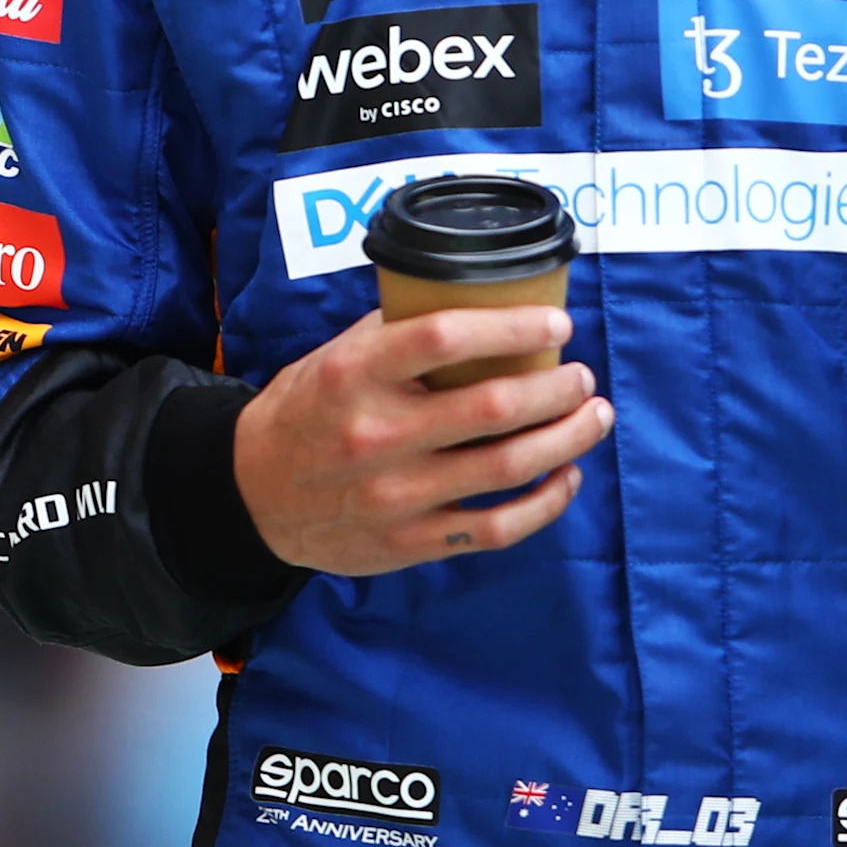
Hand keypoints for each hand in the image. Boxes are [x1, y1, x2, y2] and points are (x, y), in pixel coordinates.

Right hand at [231, 305, 612, 576]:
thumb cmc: (305, 412)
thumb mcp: (332, 357)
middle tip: (581, 375)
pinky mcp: (413, 541)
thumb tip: (472, 305)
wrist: (253, 495)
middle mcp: (377, 434)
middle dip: (557, 387)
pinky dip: (546, 502)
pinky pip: (499, 526)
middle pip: (493, 406)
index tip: (556, 323)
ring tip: (594, 416)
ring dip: (567, 438)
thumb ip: (393, 333)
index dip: (512, 327)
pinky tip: (565, 477)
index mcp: (354, 375)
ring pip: (508, 466)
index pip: (444, 337)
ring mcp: (398, 494)